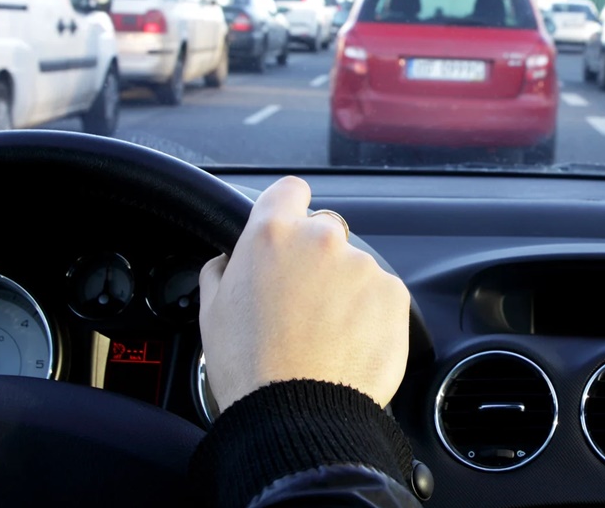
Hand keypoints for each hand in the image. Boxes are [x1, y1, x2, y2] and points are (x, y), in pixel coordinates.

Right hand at [198, 176, 410, 412]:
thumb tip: (229, 260)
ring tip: (326, 335)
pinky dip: (370, 314)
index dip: (290, 208)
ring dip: (345, 290)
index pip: (290, 190)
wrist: (296, 413)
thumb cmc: (249, 366)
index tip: (291, 227)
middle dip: (317, 260)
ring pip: (355, 268)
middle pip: (325, 232)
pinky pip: (382, 295)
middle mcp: (321, 239)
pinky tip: (349, 344)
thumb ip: (222, 270)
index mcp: (272, 234)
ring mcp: (361, 265)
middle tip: (303, 303)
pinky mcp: (393, 294)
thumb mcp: (212, 310)